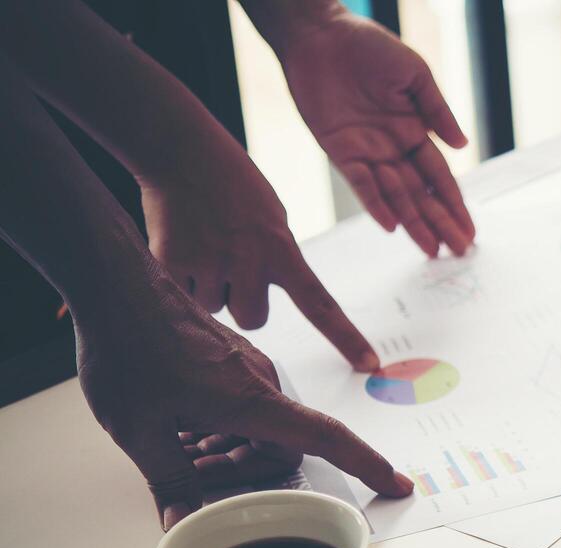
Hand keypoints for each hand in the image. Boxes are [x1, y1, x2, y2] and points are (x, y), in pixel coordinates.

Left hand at [74, 277, 412, 528]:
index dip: (366, 465)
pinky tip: (173, 423)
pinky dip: (216, 423)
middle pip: (281, 444)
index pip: (328, 439)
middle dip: (246, 470)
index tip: (396, 483)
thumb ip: (170, 482)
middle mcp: (259, 383)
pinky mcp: (226, 357)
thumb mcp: (139, 430)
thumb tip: (182, 525)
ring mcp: (244, 367)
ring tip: (174, 447)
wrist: (112, 280)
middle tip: (196, 476)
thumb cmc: (129, 346)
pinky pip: (239, 402)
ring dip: (225, 446)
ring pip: (256, 424)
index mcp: (252, 402)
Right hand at [139, 137, 378, 370]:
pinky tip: (181, 244)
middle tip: (230, 265)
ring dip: (208, 288)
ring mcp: (210, 263)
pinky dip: (179, 279)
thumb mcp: (272, 219)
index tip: (368, 364)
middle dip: (242, 301)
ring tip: (204, 245)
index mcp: (281, 250)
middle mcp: (249, 261)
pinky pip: (180, 295)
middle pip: (253, 319)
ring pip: (214, 309)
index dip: (345, 337)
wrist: (181, 150)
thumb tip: (261, 302)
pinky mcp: (171, 263)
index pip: (320, 304)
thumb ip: (277, 260)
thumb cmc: (232, 184)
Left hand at [277, 11, 473, 257]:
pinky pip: (361, 184)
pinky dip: (376, 204)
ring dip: (414, 223)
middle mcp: (392, 148)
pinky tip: (393, 226)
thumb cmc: (369, 46)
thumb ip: (438, 111)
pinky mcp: (339, 151)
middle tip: (459, 251)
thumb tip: (463, 146)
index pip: (439, 176)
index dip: (455, 203)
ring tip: (432, 249)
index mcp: (414, 131)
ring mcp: (367, 153)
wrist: (321, 34)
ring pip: (396, 196)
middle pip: (421, 194)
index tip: (469, 230)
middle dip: (441, 223)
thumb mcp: (415, 75)